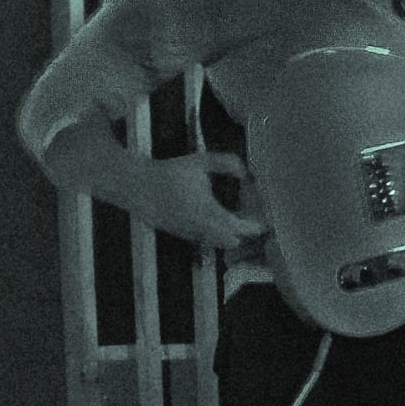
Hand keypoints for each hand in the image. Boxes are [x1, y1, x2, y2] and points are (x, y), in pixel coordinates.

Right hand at [148, 151, 268, 248]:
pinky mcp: (184, 236)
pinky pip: (207, 240)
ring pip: (220, 243)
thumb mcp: (200, 162)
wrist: (138, 188)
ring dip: (231, 233)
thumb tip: (247, 172)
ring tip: (238, 215)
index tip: (266, 217)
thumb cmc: (171, 174)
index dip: (257, 226)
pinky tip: (218, 216)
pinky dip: (217, 232)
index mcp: (210, 214)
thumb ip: (226, 163)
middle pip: (234, 242)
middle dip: (246, 233)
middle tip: (252, 216)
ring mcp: (193, 236)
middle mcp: (203, 230)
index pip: (242, 229)